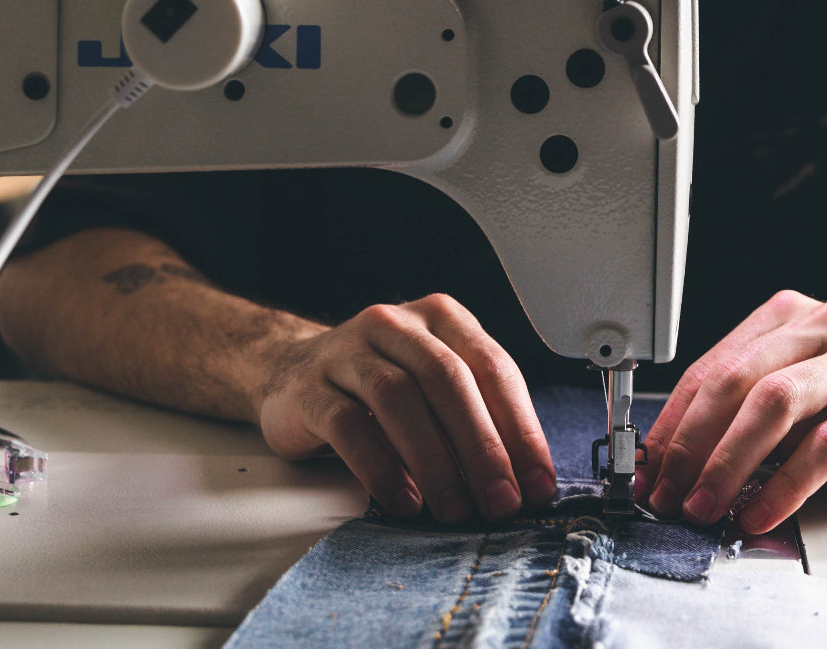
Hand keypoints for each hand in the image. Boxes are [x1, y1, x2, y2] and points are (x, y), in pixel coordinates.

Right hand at [252, 295, 555, 522]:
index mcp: (441, 318)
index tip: (536, 483)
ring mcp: (347, 351)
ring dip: (434, 461)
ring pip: (398, 398)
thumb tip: (525, 482)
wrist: (290, 375)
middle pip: (448, 381)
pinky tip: (404, 500)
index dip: (521, 429)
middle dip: (482, 448)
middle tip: (500, 501)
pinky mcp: (308, 388)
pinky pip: (348, 426)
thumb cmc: (380, 388)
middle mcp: (395, 325)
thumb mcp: (435, 387)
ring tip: (454, 508)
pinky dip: (381, 468)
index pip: (493, 369)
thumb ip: (478, 418)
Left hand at [636, 290, 826, 532]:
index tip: (652, 468)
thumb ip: (755, 409)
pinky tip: (766, 511)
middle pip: (735, 381)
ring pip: (775, 404)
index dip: (674, 422)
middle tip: (671, 492)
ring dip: (730, 462)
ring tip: (708, 505)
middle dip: (693, 444)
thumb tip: (686, 461)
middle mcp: (823, 325)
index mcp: (790, 317)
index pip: (712, 366)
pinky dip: (788, 484)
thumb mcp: (808, 389)